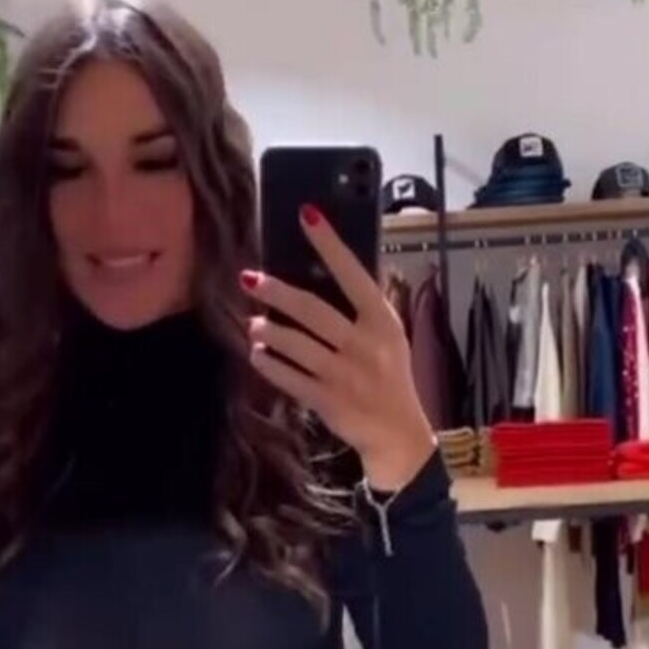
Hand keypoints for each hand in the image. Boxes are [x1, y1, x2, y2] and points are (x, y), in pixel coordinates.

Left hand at [241, 203, 435, 489]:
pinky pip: (289, 378)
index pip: (354, 273)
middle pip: (313, 310)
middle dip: (277, 292)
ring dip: (269, 331)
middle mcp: (364, 345)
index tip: (307, 214)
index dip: (329, 243)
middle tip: (250, 278)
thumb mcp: (390, 337)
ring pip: (296, 344)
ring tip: (253, 323)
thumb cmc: (390, 378)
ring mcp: (344, 375)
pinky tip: (257, 354)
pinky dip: (269, 365)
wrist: (397, 434)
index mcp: (382, 321)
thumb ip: (367, 306)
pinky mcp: (327, 401)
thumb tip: (341, 265)